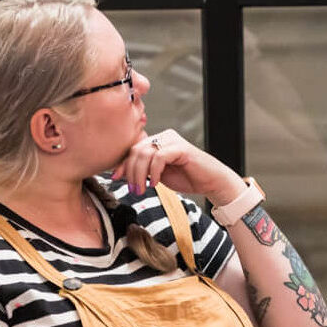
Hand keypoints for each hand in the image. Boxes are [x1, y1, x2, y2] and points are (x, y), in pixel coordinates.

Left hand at [113, 128, 243, 202]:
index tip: (116, 178)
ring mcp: (172, 140)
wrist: (210, 182)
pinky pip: (159, 157)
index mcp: (158, 141)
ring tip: (142, 189)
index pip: (133, 149)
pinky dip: (154, 172)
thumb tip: (121, 173)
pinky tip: (155, 184)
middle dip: (130, 172)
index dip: (123, 164)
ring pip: (145, 154)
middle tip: (133, 189)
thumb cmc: (187, 178)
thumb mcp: (158, 175)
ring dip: (140, 174)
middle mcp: (164, 137)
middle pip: (136, 150)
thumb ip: (144, 170)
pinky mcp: (180, 148)